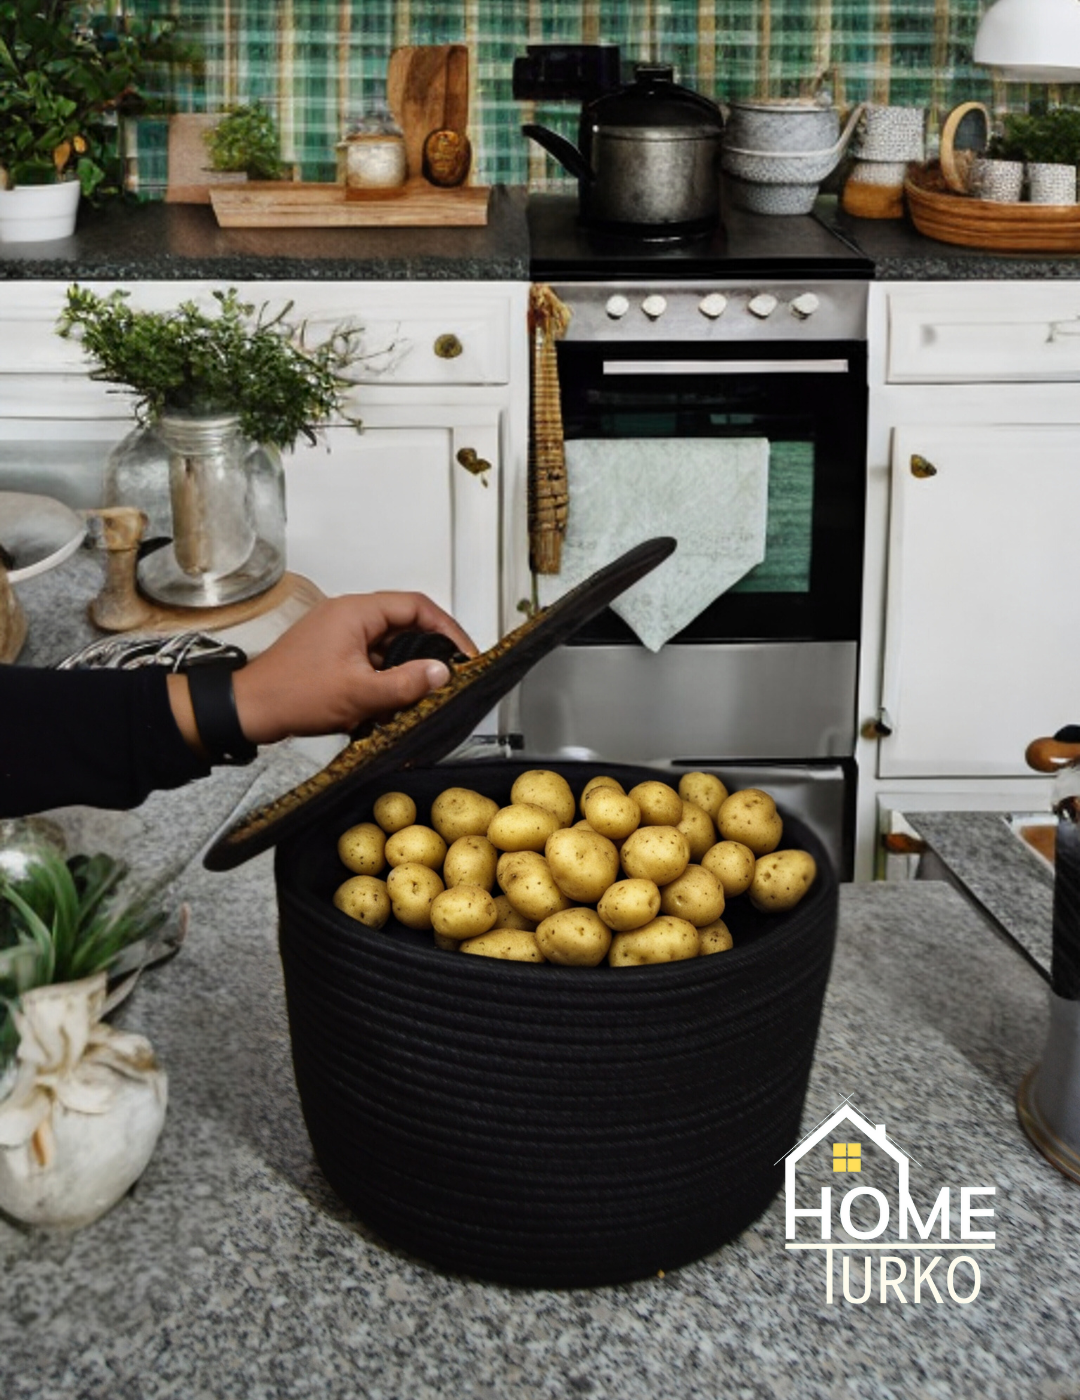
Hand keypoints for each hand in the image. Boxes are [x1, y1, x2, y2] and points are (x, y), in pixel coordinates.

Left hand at [168, 591, 475, 752]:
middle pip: (404, 624)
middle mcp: (348, 616)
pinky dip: (384, 679)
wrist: (248, 710)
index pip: (416, 607)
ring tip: (421, 695)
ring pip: (388, 646)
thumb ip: (406, 683)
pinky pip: (370, 661)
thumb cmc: (294, 694)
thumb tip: (442, 673)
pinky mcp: (331, 655)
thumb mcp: (360, 693)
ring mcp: (338, 635)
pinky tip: (390, 705)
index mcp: (356, 612)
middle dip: (428, 651)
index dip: (447, 629)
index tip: (464, 654)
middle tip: (450, 674)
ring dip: (404, 670)